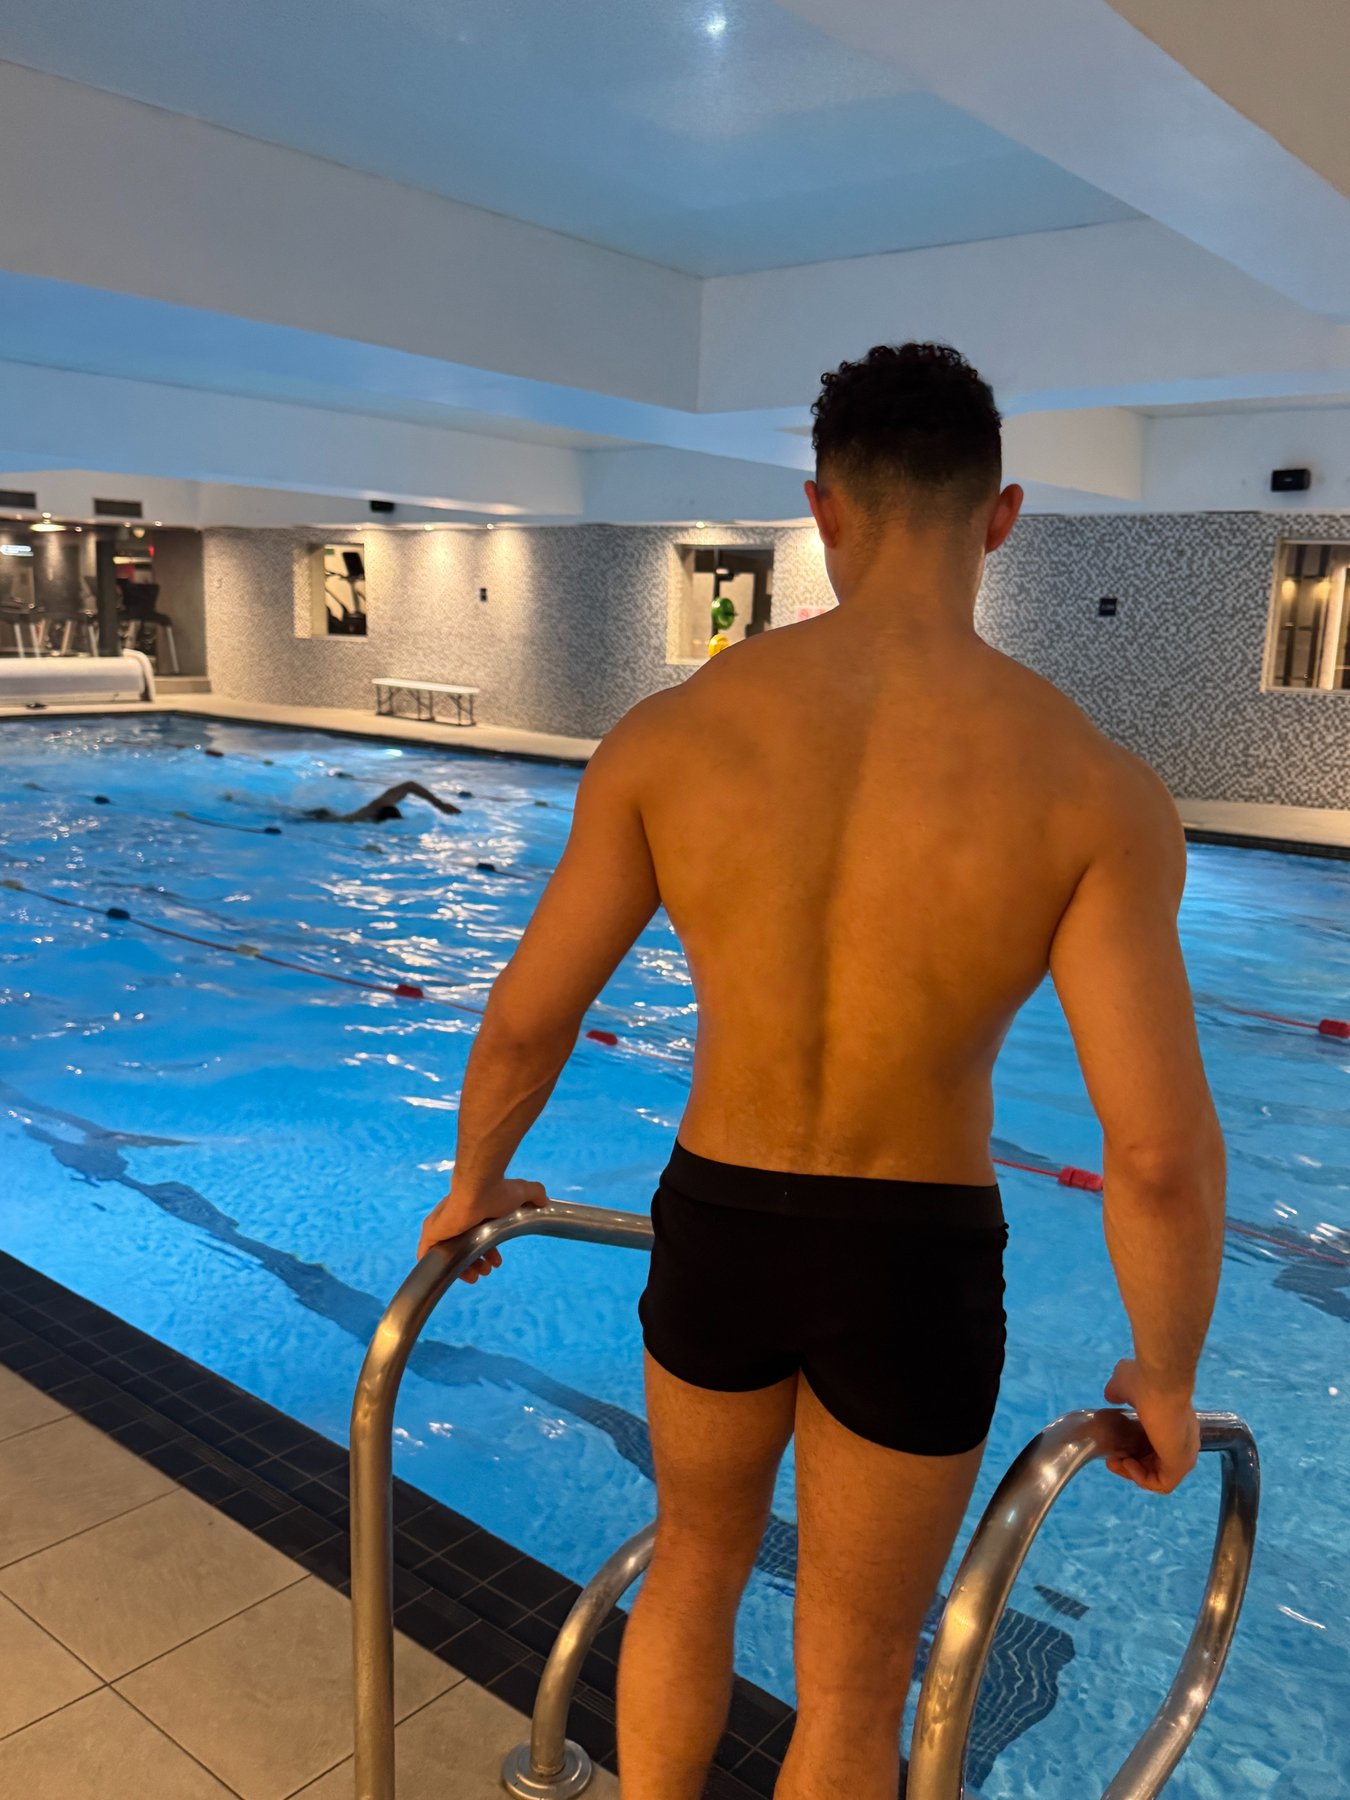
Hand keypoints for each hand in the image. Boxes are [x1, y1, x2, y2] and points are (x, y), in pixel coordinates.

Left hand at [417, 1178, 548, 1277]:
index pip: (477, 1237)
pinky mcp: (431, 1236)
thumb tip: (545, 1202)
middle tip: (489, 1270)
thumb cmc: (497, 1191)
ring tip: (479, 1275)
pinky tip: (456, 1275)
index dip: (488, 1250)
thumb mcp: (523, 1192)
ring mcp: (442, 1228)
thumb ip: (535, 1195)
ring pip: (450, 1256)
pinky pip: (430, 1257)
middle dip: (478, 1262)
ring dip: (465, 1268)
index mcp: (472, 1212)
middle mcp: (455, 1221)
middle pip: (464, 1249)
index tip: (498, 1260)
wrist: (478, 1188)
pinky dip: (440, 1268)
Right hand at [1103, 1358, 1199, 1493]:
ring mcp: (1184, 1455)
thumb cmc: (1145, 1381)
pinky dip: (1142, 1479)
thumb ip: (1118, 1392)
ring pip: (1159, 1476)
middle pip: (1157, 1464)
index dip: (1136, 1449)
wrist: (1160, 1383)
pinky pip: (1161, 1484)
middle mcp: (1184, 1441)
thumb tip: (1110, 1396)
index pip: (1158, 1445)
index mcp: (1176, 1422)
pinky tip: (1126, 1464)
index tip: (1116, 1447)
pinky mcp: (1180, 1465)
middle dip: (1131, 1464)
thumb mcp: (1124, 1383)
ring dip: (1134, 1472)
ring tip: (1115, 1462)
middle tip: (1111, 1459)